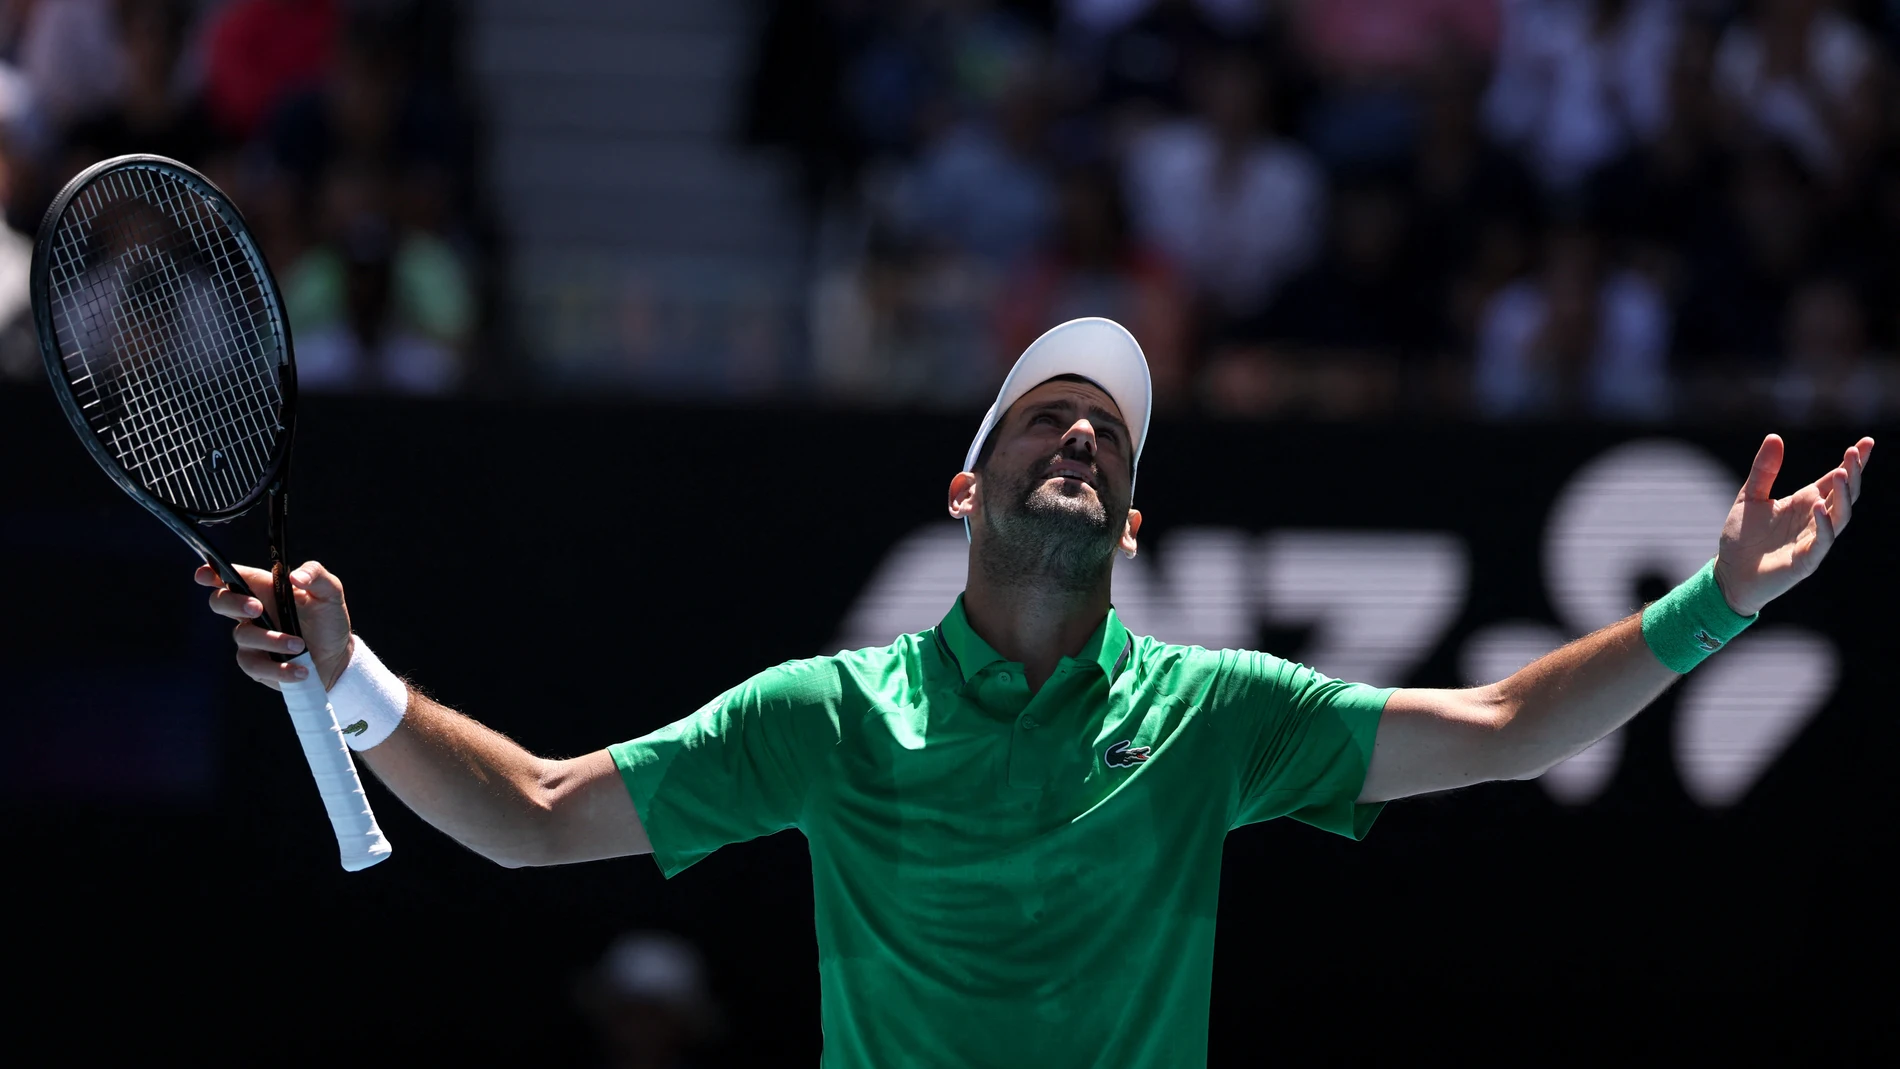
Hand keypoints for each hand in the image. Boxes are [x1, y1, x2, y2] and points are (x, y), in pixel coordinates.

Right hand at [196, 561, 354, 689]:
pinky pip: (255, 666)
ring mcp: (251, 639)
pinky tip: (301, 670)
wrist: (338, 657)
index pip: (231, 577)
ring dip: (271, 641)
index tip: (204, 574)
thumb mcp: (330, 593)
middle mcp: (252, 612)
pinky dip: (279, 670)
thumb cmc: (328, 620)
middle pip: (220, 602)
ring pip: (243, 636)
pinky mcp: (256, 664)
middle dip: (233, 603)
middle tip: (257, 609)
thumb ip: (317, 575)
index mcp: (265, 589)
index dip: (211, 573)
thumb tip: (295, 576)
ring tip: (300, 645)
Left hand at [1714, 435, 1873, 615]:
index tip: (1866, 442)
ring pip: (1840, 516)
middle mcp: (1815, 519)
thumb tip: (1774, 436)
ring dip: (1843, 496)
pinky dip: (1824, 526)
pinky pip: (1823, 542)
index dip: (1852, 462)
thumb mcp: (1749, 497)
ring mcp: (1814, 539)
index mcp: (1806, 501)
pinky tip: (1820, 508)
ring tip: (1842, 473)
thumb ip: (1763, 470)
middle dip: (1853, 473)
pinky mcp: (1806, 560)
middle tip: (1855, 452)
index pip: (1835, 479)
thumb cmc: (1742, 536)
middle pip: (1844, 494)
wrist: (1729, 572)